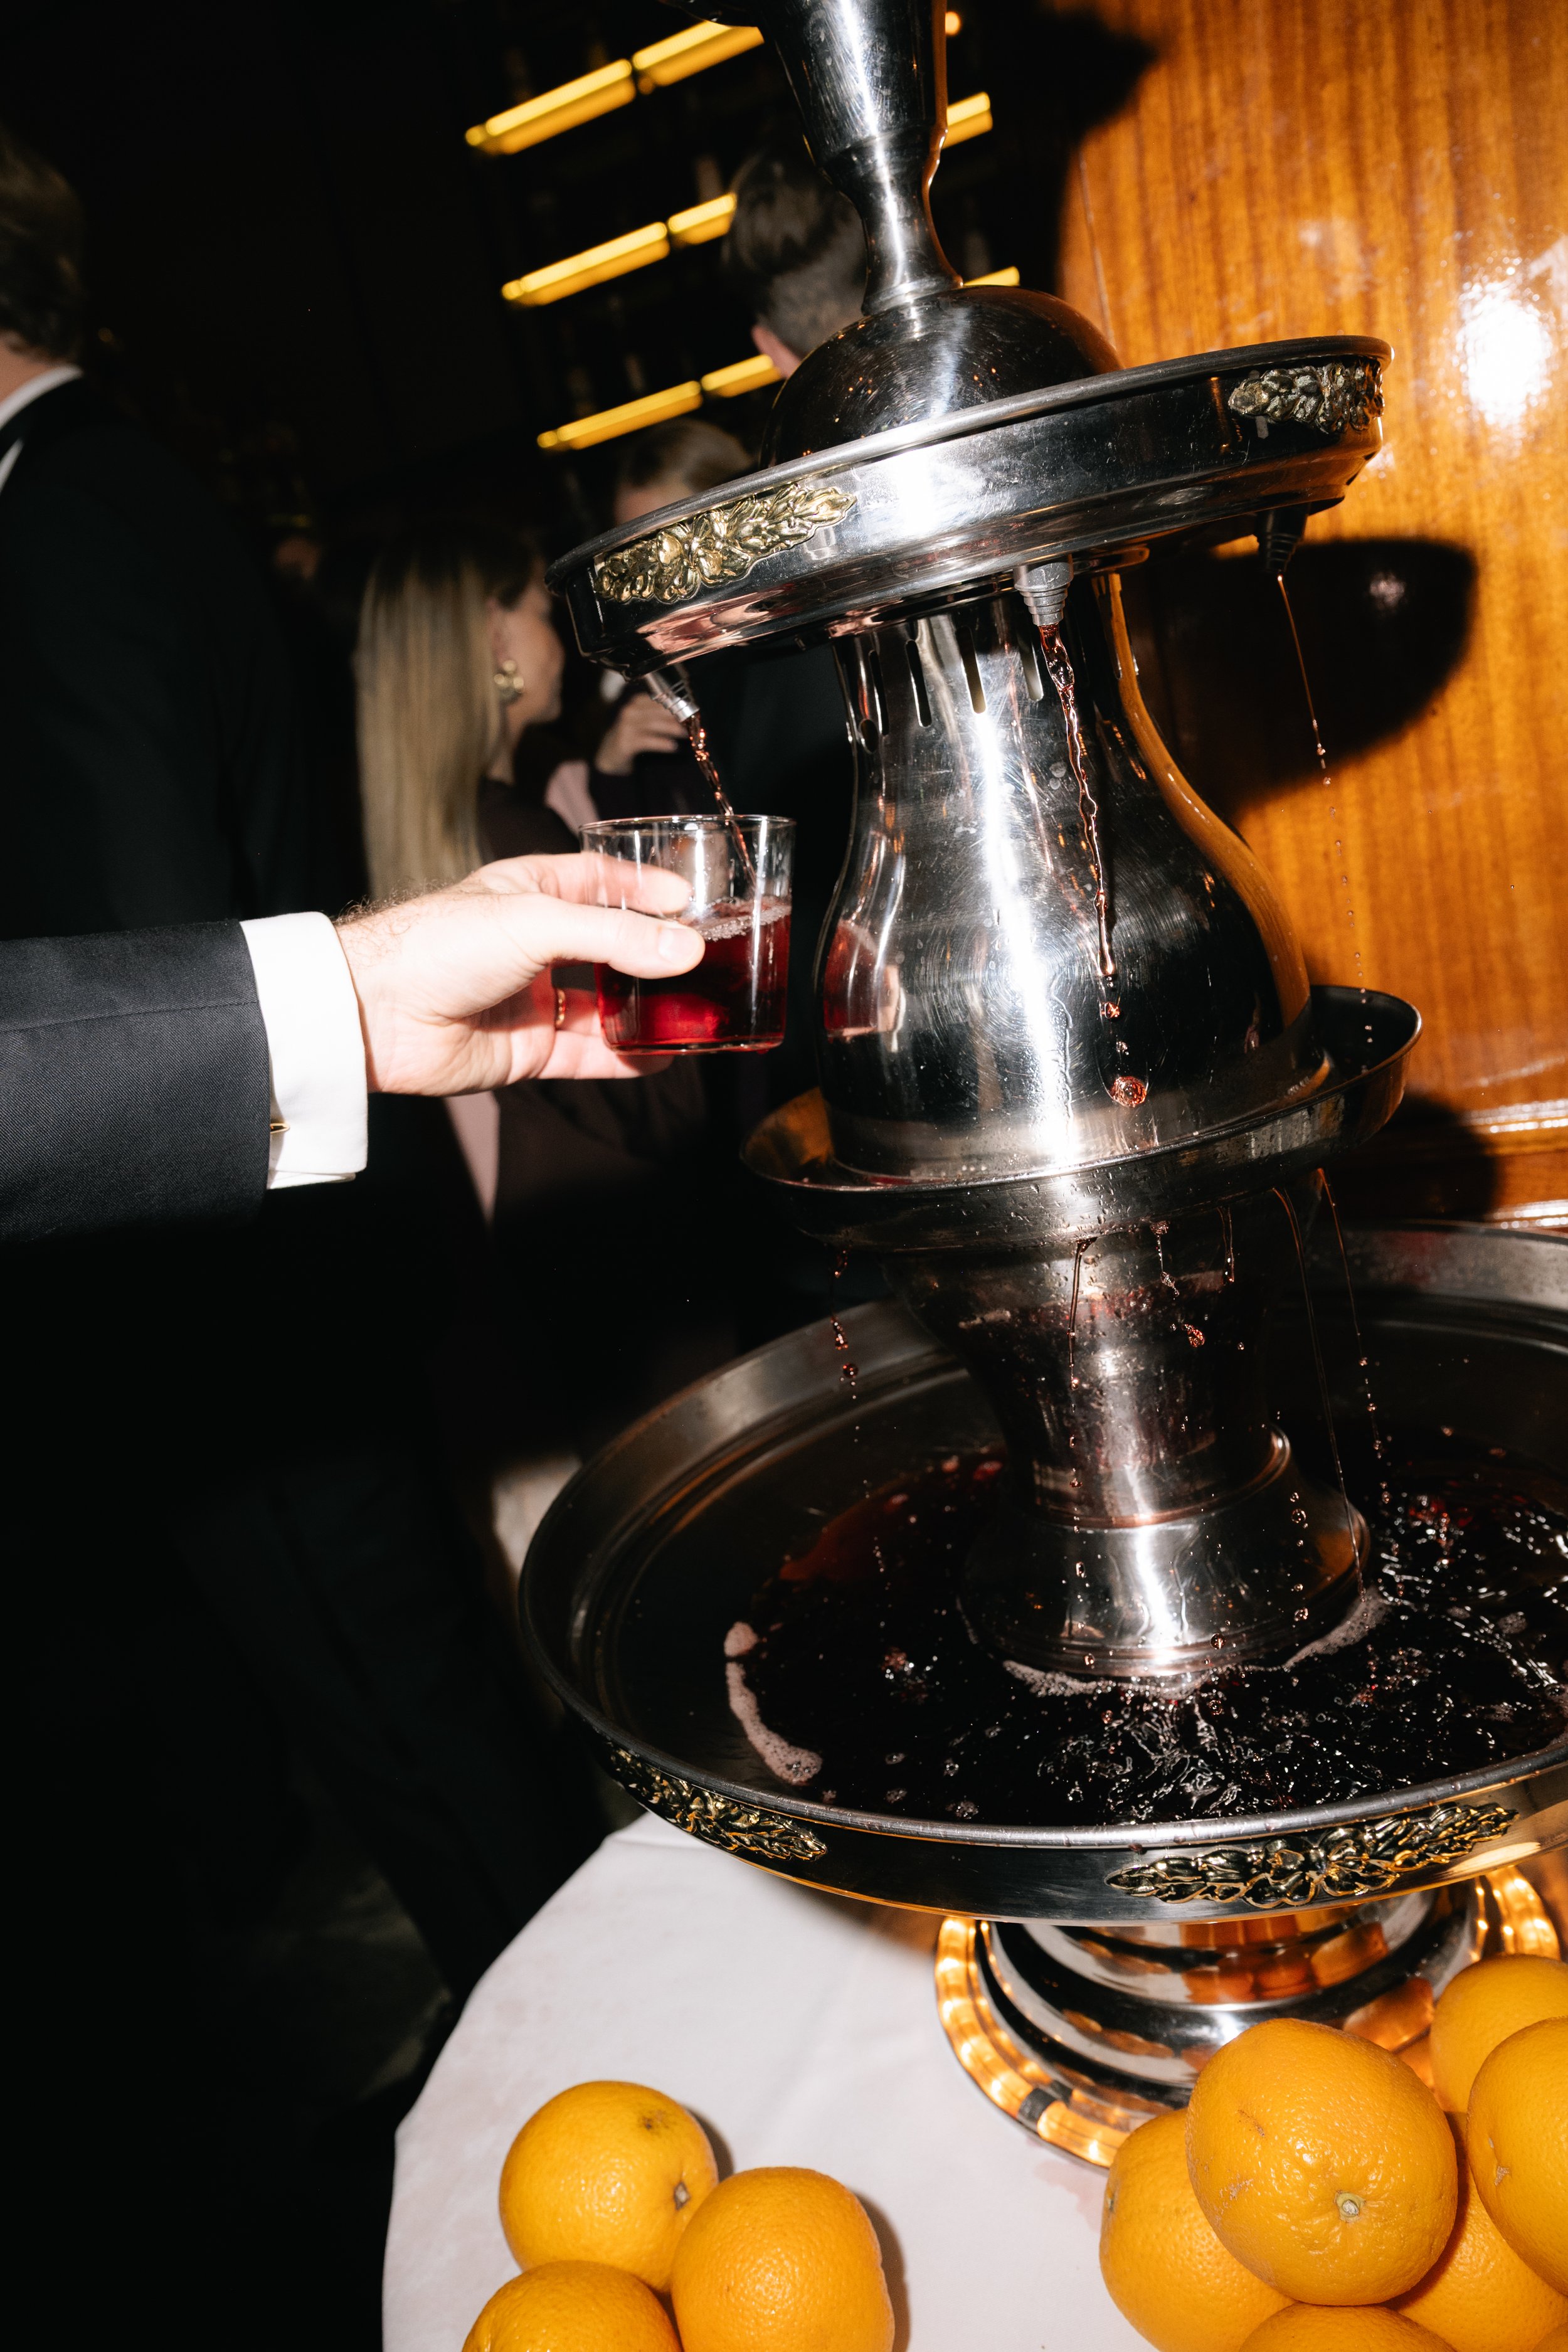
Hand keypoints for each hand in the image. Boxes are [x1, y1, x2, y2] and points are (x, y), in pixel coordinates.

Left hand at [336, 854, 700, 1093]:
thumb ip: (613, 937)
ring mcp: (536, 999)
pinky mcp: (531, 1049)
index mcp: (530, 892)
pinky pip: (592, 1055)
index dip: (646, 889)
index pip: (601, 881)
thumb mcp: (534, 922)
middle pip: (613, 946)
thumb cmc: (440, 944)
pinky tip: (665, 1054)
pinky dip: (629, 1057)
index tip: (692, 900)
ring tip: (701, 1011)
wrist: (376, 1013)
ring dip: (651, 1009)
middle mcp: (537, 944)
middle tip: (710, 961)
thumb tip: (686, 952)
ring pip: (609, 1005)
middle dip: (659, 956)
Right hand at [595, 688, 689, 775]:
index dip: (677, 704)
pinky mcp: (625, 742)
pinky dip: (662, 744)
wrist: (611, 753)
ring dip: (672, 729)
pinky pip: (647, 742)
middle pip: (658, 711)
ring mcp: (626, 726)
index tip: (693, 710)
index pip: (660, 699)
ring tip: (686, 734)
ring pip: (654, 725)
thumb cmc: (634, 735)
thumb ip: (661, 716)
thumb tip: (687, 715)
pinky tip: (673, 747)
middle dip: (677, 717)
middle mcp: (630, 710)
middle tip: (692, 723)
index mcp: (637, 702)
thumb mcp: (645, 721)